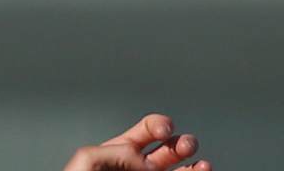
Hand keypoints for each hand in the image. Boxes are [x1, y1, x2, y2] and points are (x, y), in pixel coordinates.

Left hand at [62, 114, 210, 170]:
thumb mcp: (89, 159)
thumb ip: (115, 152)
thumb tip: (142, 162)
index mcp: (122, 150)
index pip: (149, 129)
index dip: (160, 124)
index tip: (164, 130)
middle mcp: (141, 166)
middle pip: (171, 148)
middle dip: (183, 142)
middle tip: (185, 146)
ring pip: (182, 170)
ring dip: (196, 165)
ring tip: (202, 165)